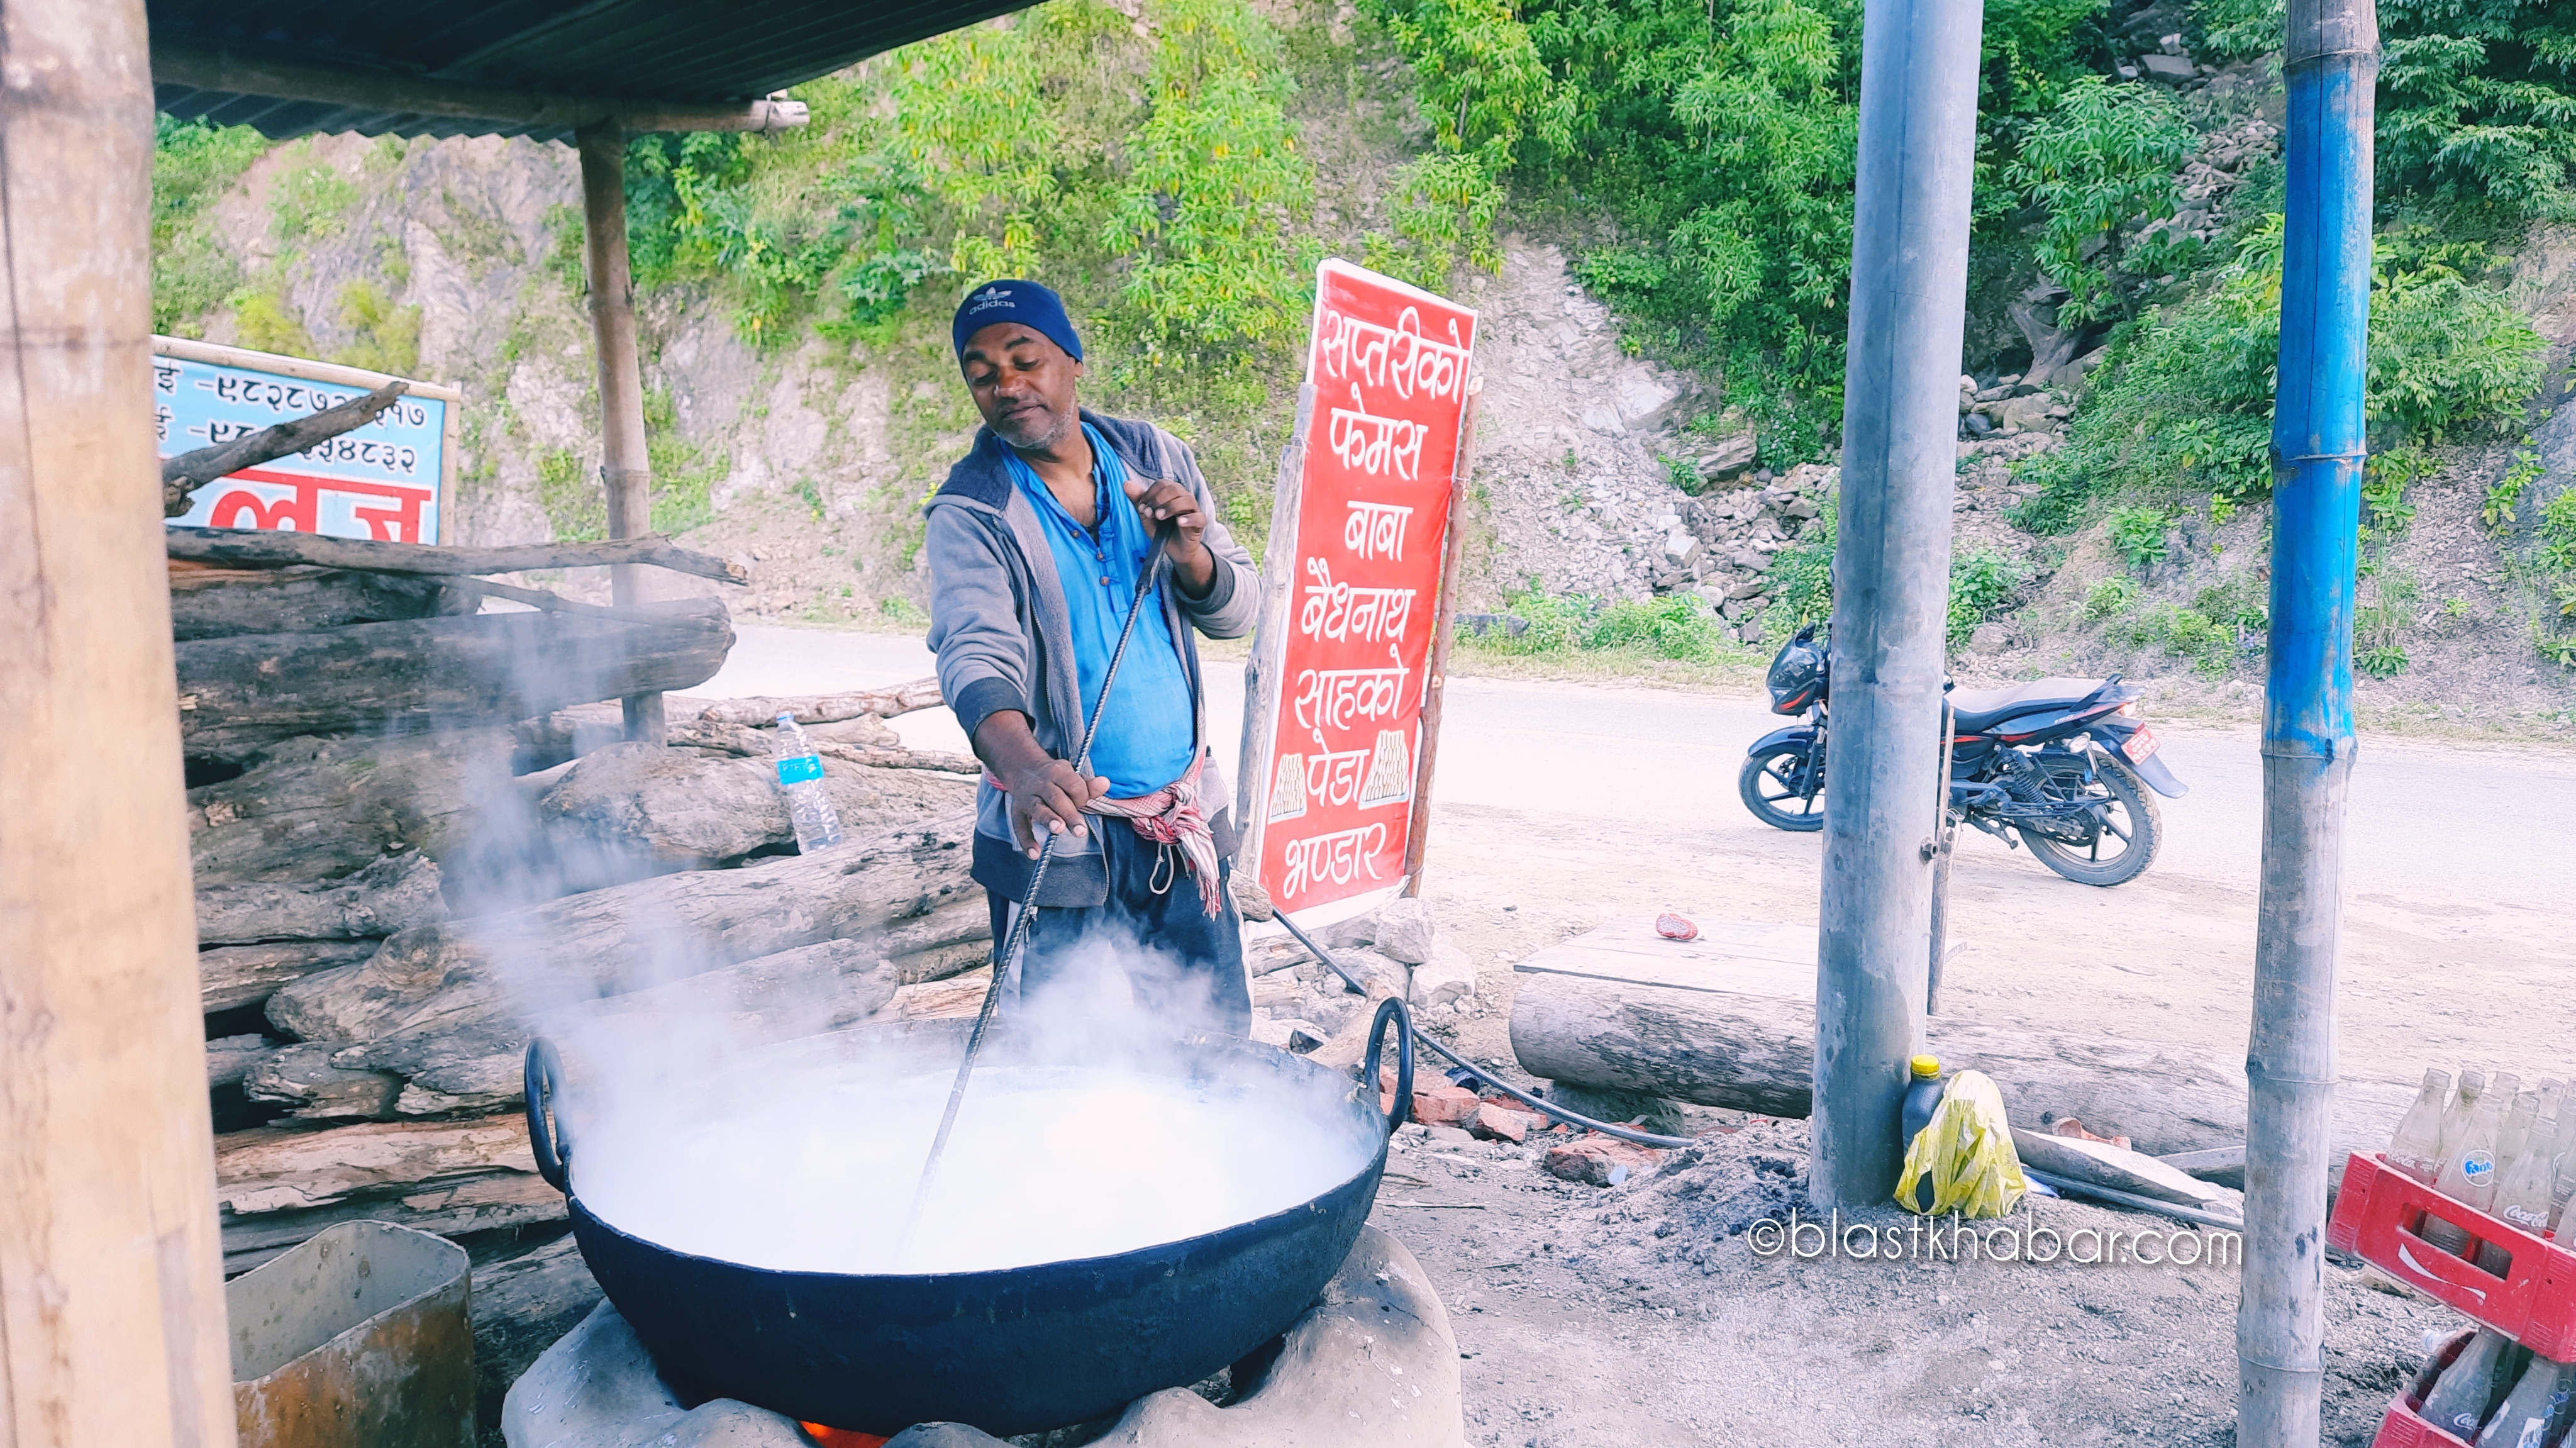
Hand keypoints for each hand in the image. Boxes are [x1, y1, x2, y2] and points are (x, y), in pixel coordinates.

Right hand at [1003, 756, 1111, 857]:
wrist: (1024, 770)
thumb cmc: (1056, 778)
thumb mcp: (1071, 776)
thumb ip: (1089, 785)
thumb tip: (1105, 783)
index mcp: (1057, 773)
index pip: (1073, 785)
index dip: (1082, 797)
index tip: (1083, 803)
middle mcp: (1041, 784)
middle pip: (1056, 798)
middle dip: (1069, 814)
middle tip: (1080, 831)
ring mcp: (1027, 798)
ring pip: (1038, 809)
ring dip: (1048, 819)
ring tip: (1058, 830)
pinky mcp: (1017, 811)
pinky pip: (1020, 826)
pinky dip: (1026, 840)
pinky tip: (1035, 854)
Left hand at [1124, 478, 1216, 594]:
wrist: (1172, 550)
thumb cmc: (1161, 530)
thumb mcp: (1146, 516)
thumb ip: (1138, 500)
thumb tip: (1126, 483)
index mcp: (1171, 493)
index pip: (1162, 484)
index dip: (1150, 494)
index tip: (1142, 508)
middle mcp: (1184, 498)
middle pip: (1175, 488)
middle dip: (1159, 499)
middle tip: (1150, 513)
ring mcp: (1193, 510)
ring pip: (1187, 499)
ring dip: (1171, 507)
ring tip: (1160, 517)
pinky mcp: (1200, 524)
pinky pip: (1199, 517)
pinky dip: (1189, 518)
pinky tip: (1179, 522)